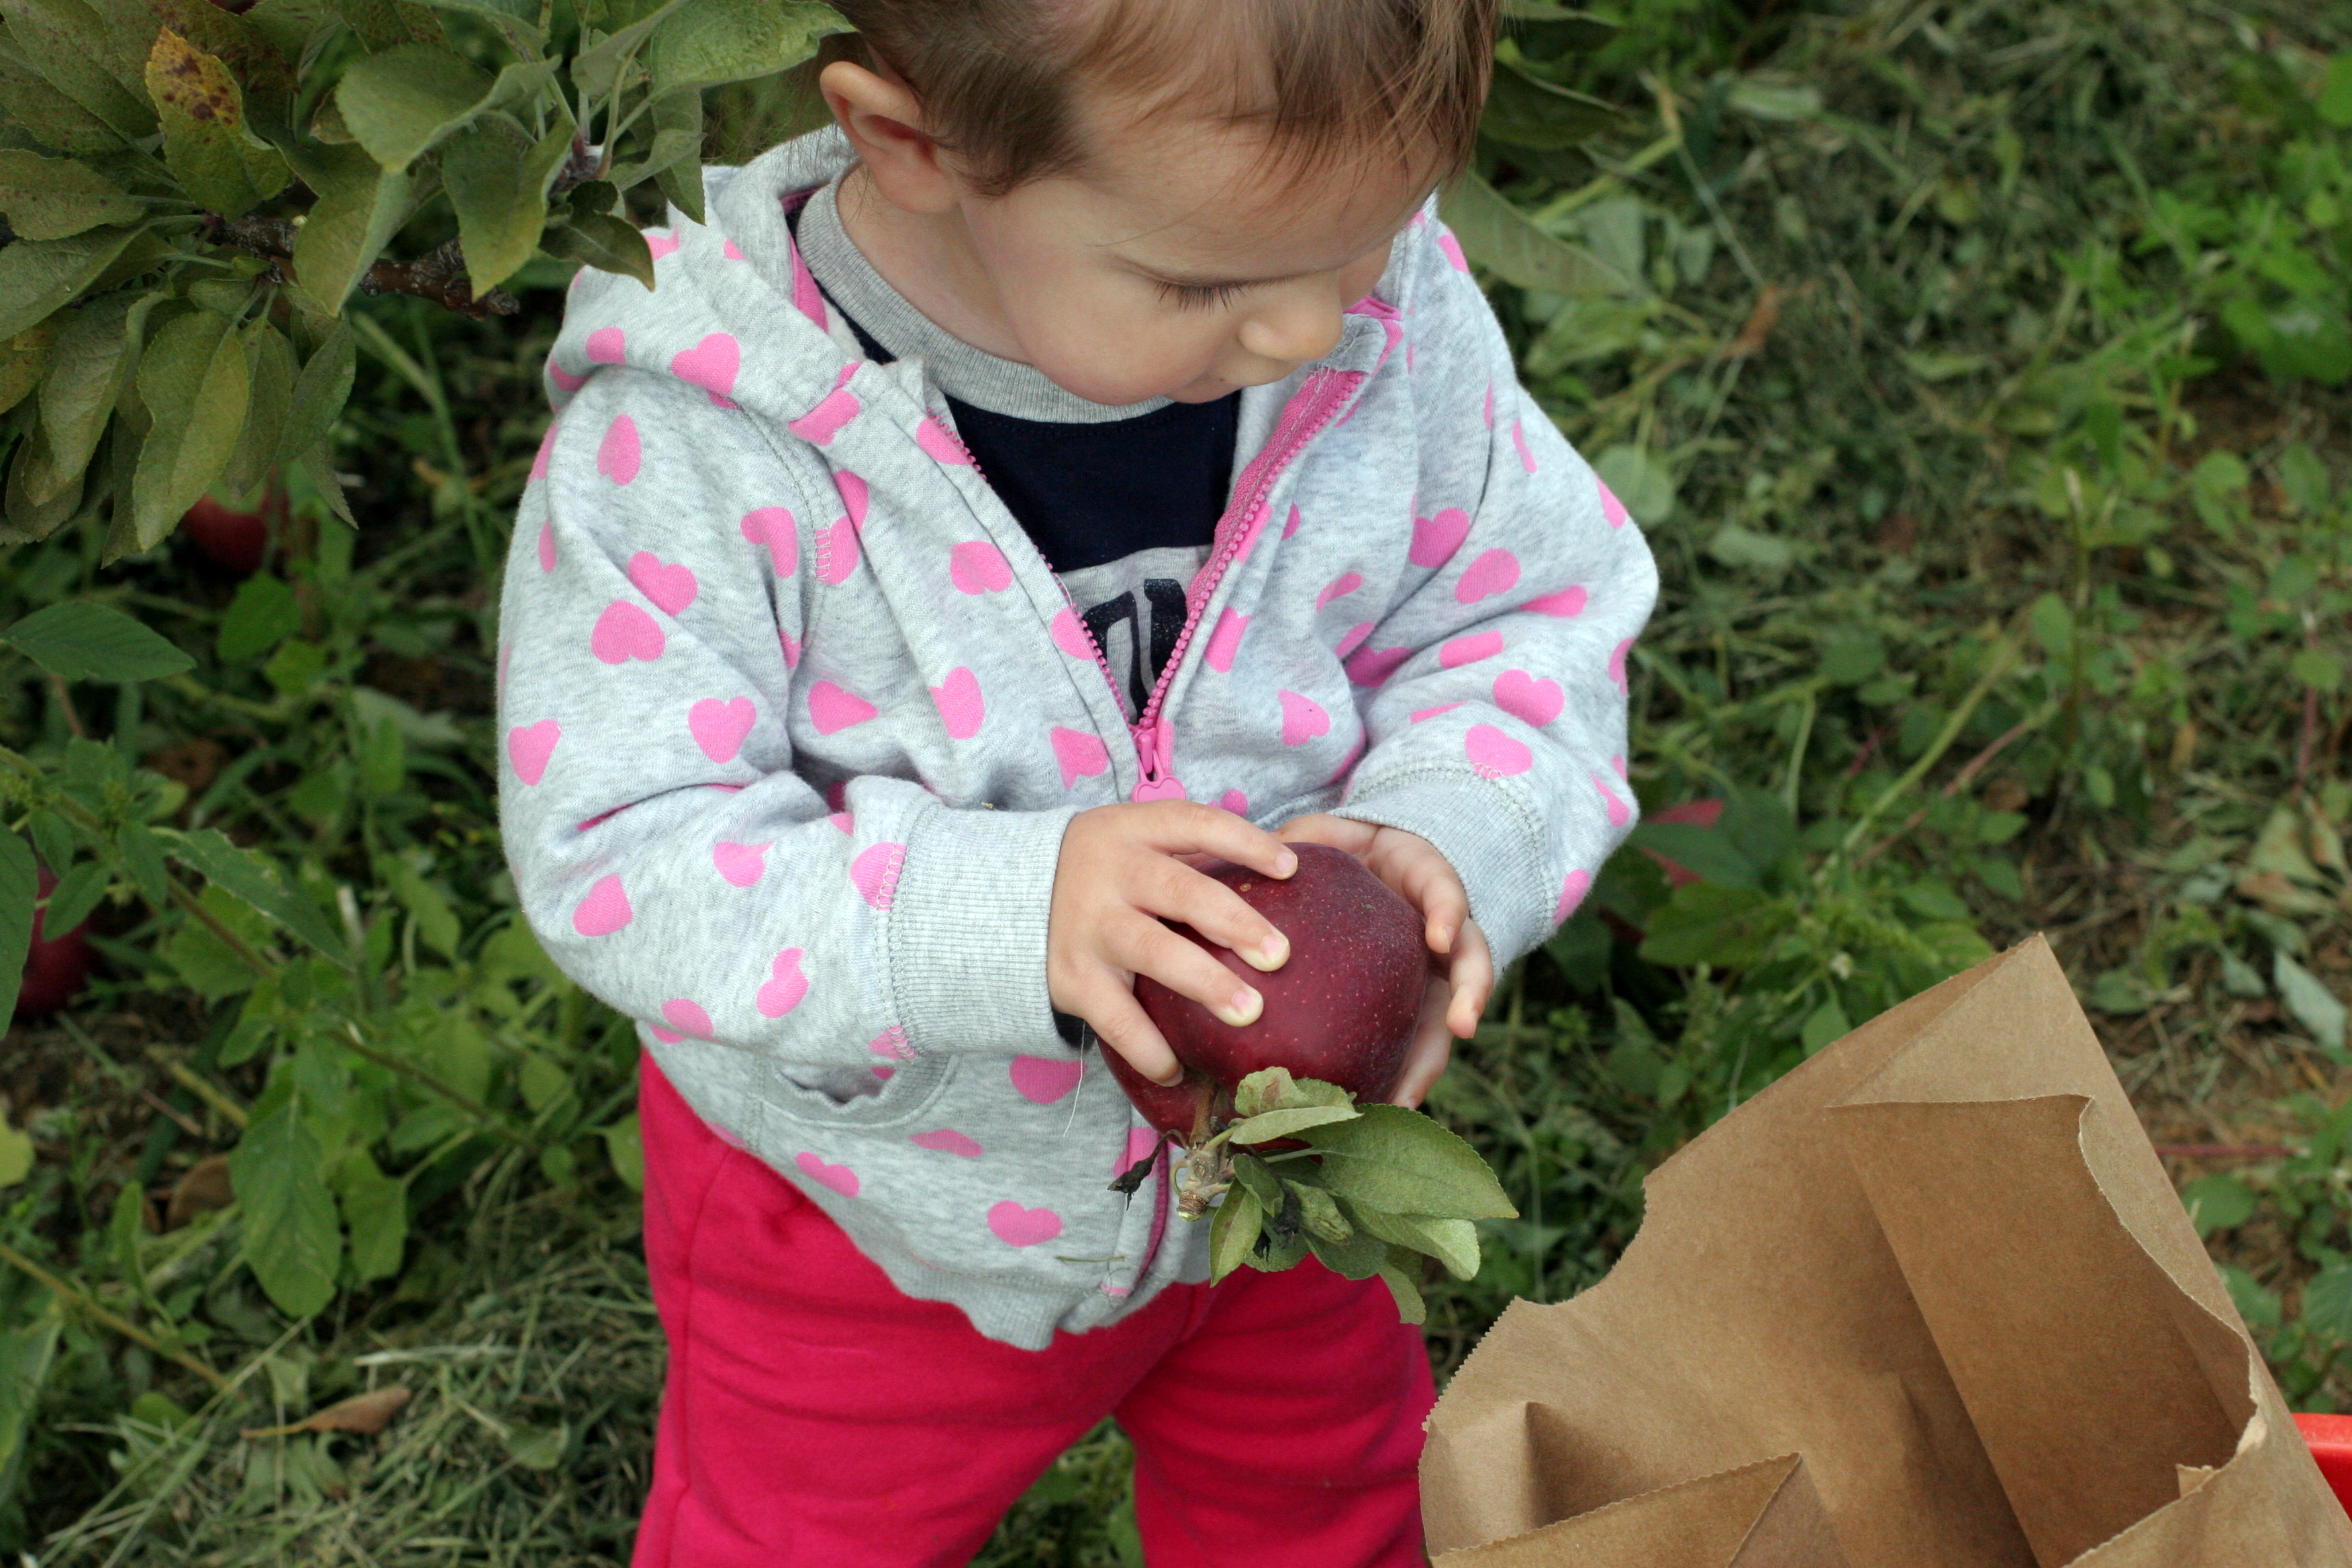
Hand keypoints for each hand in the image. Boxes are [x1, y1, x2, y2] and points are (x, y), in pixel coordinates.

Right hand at [1048, 801, 1296, 1086]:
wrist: (1011, 898)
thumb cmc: (1109, 872)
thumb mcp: (1142, 842)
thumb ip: (1206, 848)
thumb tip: (1301, 850)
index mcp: (1134, 830)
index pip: (1195, 824)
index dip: (1244, 842)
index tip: (1290, 868)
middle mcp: (1110, 872)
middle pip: (1179, 891)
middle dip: (1234, 921)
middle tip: (1280, 955)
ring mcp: (1088, 925)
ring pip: (1152, 951)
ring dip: (1204, 982)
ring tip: (1250, 1012)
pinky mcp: (1072, 976)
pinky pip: (1115, 1017)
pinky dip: (1148, 1048)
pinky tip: (1178, 1071)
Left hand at [1273, 815, 1493, 1108]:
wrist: (1371, 878)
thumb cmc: (1348, 854)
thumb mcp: (1332, 836)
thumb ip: (1303, 840)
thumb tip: (1257, 854)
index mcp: (1427, 890)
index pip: (1447, 896)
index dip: (1448, 914)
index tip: (1439, 935)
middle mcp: (1441, 941)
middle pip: (1468, 969)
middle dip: (1468, 997)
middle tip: (1462, 1025)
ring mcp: (1431, 981)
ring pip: (1442, 1024)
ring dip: (1429, 1062)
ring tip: (1407, 1100)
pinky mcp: (1410, 1012)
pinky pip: (1409, 1051)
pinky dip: (1396, 1080)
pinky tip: (1371, 1113)